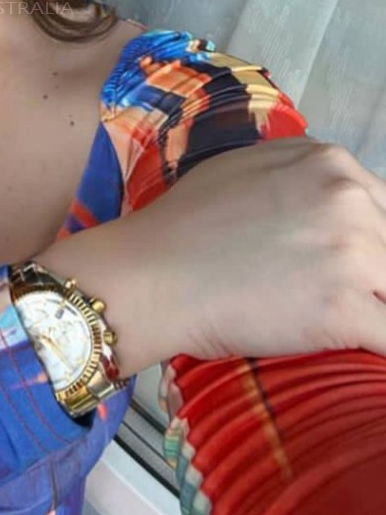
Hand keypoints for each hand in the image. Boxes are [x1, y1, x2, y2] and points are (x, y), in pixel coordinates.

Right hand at [132, 137, 385, 361]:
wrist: (153, 274)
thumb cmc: (185, 223)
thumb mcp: (249, 168)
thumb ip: (303, 176)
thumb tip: (334, 200)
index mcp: (330, 163)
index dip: (372, 243)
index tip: (356, 270)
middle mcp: (349, 199)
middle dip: (375, 278)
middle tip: (346, 296)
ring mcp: (352, 254)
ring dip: (376, 308)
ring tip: (351, 323)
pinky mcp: (346, 310)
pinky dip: (380, 347)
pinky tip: (364, 351)